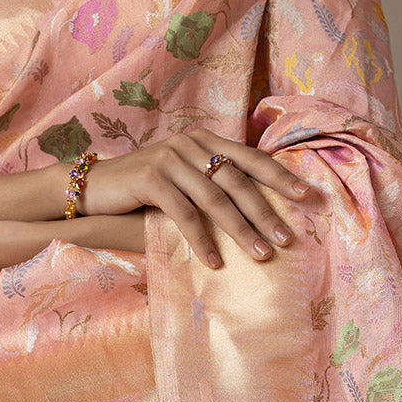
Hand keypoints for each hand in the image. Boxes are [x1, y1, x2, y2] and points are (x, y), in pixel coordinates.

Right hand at [82, 127, 310, 268]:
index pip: (250, 157)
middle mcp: (189, 144)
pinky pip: (184, 214)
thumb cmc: (145, 187)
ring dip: (241, 231)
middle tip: (288, 239)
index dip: (280, 177)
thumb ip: (213, 180)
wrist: (94, 186)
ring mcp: (169, 159)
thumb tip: (258, 206)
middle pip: (238, 180)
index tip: (307, 197)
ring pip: (215, 199)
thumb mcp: (183, 175)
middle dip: (266, 212)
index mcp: (203, 139)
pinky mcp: (150, 179)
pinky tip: (216, 262)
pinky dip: (202, 240)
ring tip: (261, 255)